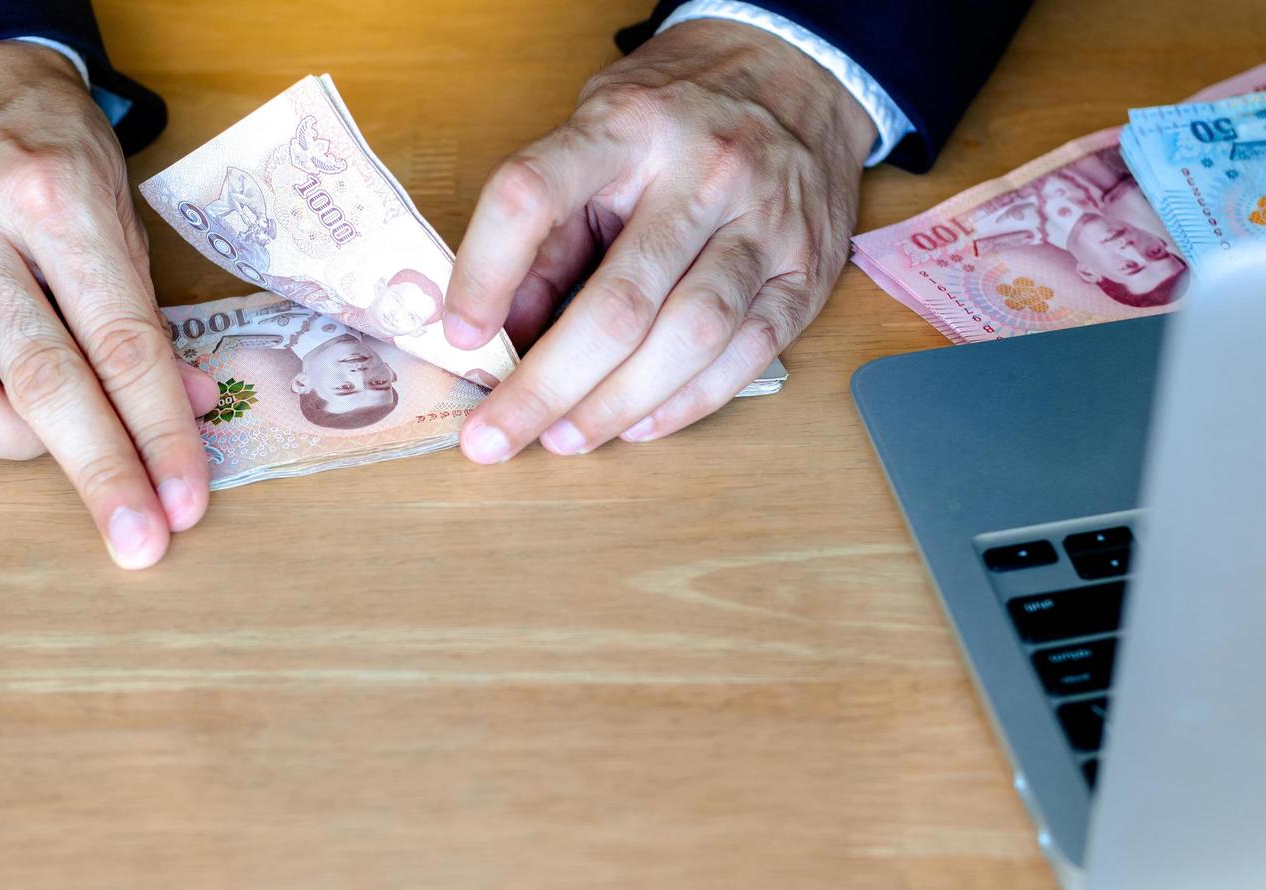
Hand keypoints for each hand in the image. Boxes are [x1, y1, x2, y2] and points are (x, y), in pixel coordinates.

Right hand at [0, 41, 218, 568]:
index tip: (191, 495)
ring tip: (87, 467)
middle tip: (146, 539)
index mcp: (56, 199)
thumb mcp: (116, 207)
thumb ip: (144, 309)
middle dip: (106, 472)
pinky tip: (21, 419)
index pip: (123, 342)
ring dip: (39, 460)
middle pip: (49, 382)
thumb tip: (189, 402)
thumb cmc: (47, 145)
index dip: (162, 431)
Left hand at [443, 19, 877, 461]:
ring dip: (616, 405)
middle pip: (619, 301)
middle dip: (547, 386)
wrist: (795, 72)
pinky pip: (747, 354)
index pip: (535, 196)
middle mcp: (701, 173)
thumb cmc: (675, 114)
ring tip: (563, 440)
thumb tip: (496, 336)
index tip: (459, 335)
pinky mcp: (806, 272)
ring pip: (689, 336)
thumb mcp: (594, 136)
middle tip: (496, 437)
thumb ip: (549, 232)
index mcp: (624, 128)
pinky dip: (686, 403)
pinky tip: (638, 425)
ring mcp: (765, 224)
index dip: (485, 272)